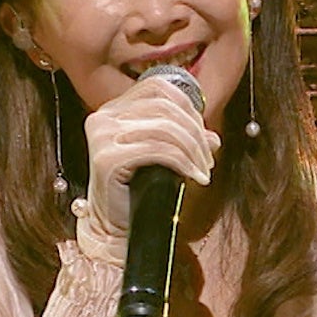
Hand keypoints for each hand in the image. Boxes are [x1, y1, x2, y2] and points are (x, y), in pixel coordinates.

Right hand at [77, 73, 218, 262]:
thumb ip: (183, 142)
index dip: (188, 106)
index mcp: (112, 110)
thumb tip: (214, 138)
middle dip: (196, 132)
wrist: (114, 229)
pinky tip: (195, 177)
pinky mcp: (107, 158)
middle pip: (165, 106)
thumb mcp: (162, 160)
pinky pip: (159, 150)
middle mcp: (103, 118)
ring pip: (165, 127)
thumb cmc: (136, 194)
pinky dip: (184, 162)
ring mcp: (102, 137)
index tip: (203, 134)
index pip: (157, 87)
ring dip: (193, 149)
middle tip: (208, 158)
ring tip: (203, 170)